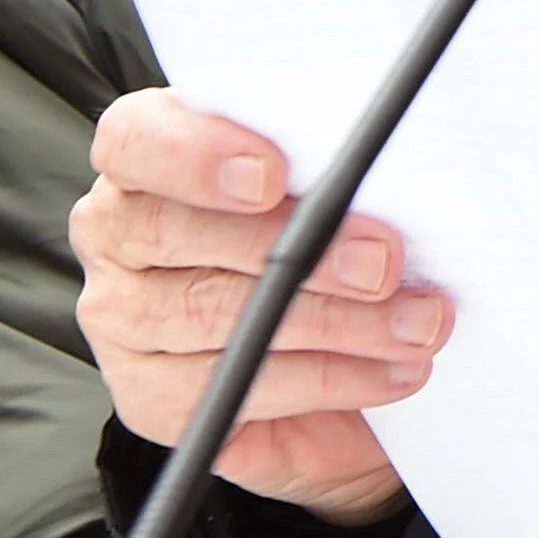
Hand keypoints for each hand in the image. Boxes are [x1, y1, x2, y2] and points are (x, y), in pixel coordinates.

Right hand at [70, 89, 441, 525]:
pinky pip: (237, 389)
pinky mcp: (152, 397)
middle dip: (296, 248)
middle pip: (176, 235)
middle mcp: (120, 235)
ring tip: (418, 322)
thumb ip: (333, 161)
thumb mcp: (331, 177)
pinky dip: (329, 378)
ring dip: (334, 321)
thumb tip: (388, 160)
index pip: (136, 141)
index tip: (273, 174)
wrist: (328, 337)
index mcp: (149, 157)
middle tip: (384, 261)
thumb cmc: (330, 228)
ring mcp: (126, 320)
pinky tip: (393, 367)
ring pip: (213, 317)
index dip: (195, 156)